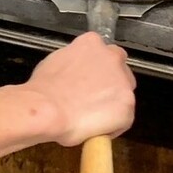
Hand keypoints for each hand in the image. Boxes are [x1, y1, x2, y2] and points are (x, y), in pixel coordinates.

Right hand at [23, 32, 135, 146]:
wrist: (47, 110)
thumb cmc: (44, 89)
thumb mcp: (54, 63)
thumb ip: (73, 63)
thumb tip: (76, 75)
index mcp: (92, 43)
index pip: (102, 53)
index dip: (96, 69)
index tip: (89, 81)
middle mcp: (112, 58)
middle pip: (120, 71)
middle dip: (110, 84)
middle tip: (93, 99)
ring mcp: (123, 81)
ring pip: (123, 95)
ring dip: (112, 105)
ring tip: (91, 117)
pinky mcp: (128, 105)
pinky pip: (123, 119)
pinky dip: (112, 126)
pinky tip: (94, 129)